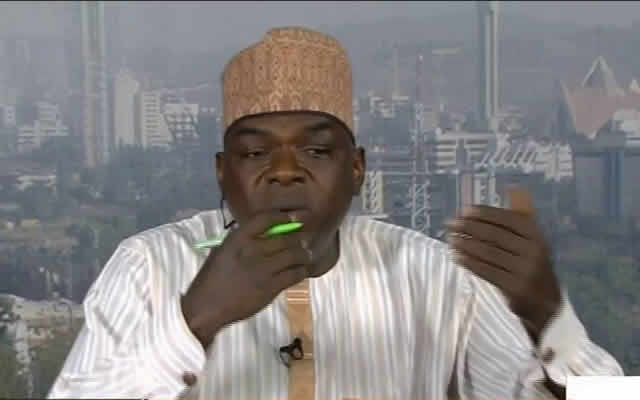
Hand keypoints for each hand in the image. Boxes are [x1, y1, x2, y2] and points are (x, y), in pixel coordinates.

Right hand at [181, 211, 313, 347]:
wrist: (207, 306)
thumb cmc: (212, 278)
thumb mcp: (222, 251)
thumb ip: (242, 241)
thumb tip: (264, 234)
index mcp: (238, 239)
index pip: (265, 219)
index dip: (283, 217)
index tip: (294, 218)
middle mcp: (252, 250)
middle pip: (285, 237)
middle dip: (298, 238)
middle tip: (304, 240)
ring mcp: (263, 269)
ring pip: (294, 255)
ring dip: (304, 254)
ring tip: (306, 255)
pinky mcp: (271, 287)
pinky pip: (294, 274)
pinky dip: (301, 271)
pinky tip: (302, 271)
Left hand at [445, 189, 561, 343]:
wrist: (546, 304)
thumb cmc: (531, 265)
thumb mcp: (532, 241)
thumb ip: (521, 217)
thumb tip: (514, 187)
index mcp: (536, 235)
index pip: (506, 218)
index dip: (483, 213)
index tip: (464, 211)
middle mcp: (533, 251)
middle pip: (493, 235)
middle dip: (468, 227)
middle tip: (450, 224)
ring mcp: (524, 271)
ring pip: (487, 253)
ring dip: (464, 244)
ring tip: (450, 239)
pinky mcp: (514, 289)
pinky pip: (485, 271)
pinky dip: (468, 262)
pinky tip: (456, 256)